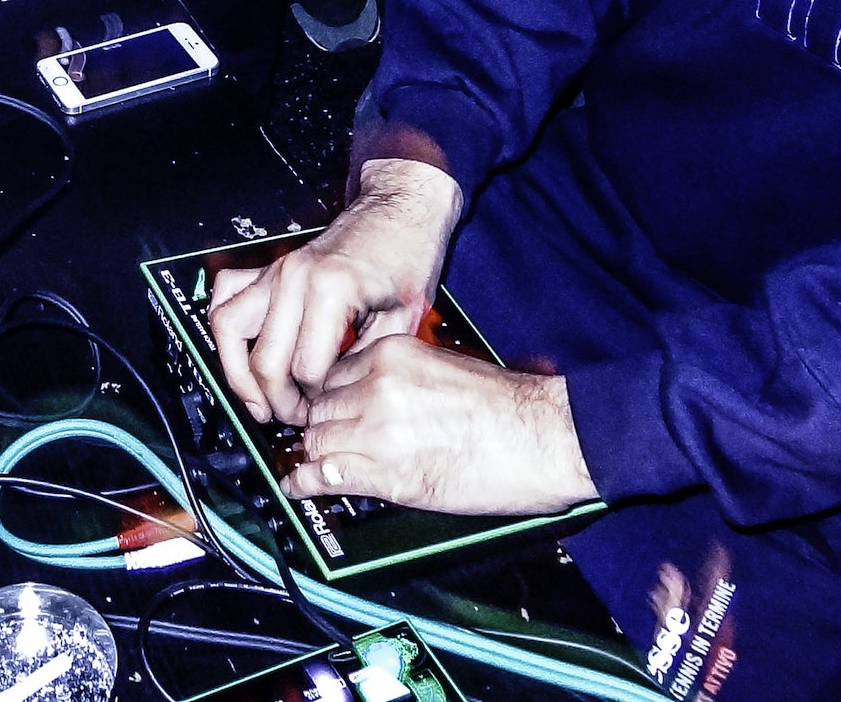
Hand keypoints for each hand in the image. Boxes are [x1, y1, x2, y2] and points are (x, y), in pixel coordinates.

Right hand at [208, 158, 463, 425]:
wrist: (399, 209)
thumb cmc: (406, 256)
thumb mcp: (402, 318)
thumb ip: (364, 359)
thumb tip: (336, 396)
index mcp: (330, 290)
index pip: (306, 369)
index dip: (316, 400)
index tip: (325, 410)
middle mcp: (294, 278)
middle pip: (264, 358)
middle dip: (276, 400)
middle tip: (294, 417)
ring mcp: (276, 270)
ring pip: (227, 326)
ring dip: (236, 370)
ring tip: (255, 398)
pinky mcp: (270, 267)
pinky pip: (225, 294)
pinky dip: (224, 325)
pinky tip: (239, 350)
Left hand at [283, 337, 592, 515]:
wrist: (543, 437)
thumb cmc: (508, 405)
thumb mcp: (443, 364)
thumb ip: (400, 375)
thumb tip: (370, 392)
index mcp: (392, 354)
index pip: (333, 373)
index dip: (330, 397)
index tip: (330, 409)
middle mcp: (377, 385)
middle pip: (319, 406)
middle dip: (321, 426)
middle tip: (324, 441)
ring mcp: (377, 429)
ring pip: (318, 440)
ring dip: (318, 455)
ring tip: (317, 465)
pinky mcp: (386, 474)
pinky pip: (326, 475)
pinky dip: (306, 483)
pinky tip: (297, 487)